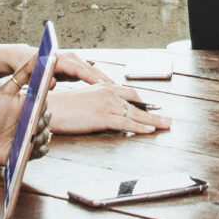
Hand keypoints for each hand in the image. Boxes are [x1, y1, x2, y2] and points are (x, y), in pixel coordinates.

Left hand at [0, 44, 114, 85]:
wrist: (22, 58)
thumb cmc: (26, 66)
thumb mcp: (31, 73)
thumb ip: (43, 78)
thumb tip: (54, 82)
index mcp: (60, 59)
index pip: (80, 69)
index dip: (92, 79)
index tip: (104, 87)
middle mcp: (69, 58)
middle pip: (91, 69)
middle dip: (104, 80)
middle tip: (118, 92)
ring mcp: (73, 61)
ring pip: (93, 71)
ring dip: (104, 81)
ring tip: (118, 93)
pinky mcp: (74, 67)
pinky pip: (90, 74)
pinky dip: (99, 81)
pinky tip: (107, 90)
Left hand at [0, 56, 53, 165]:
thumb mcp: (7, 91)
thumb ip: (24, 72)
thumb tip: (40, 54)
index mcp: (31, 104)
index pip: (46, 102)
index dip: (43, 104)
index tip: (37, 105)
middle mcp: (34, 119)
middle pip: (48, 119)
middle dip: (39, 121)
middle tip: (27, 122)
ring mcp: (34, 136)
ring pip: (46, 135)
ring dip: (36, 136)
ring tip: (23, 136)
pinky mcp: (32, 151)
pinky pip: (43, 150)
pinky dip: (38, 148)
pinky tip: (27, 146)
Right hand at [45, 83, 170, 134]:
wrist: (50, 107)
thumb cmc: (62, 106)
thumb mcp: (83, 101)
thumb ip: (97, 103)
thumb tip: (104, 111)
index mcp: (103, 87)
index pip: (129, 94)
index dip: (143, 102)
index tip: (154, 107)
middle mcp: (108, 93)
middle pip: (137, 103)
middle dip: (154, 112)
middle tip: (168, 119)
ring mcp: (106, 104)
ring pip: (136, 114)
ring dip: (154, 121)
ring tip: (166, 125)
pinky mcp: (102, 117)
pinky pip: (126, 123)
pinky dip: (140, 127)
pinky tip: (150, 130)